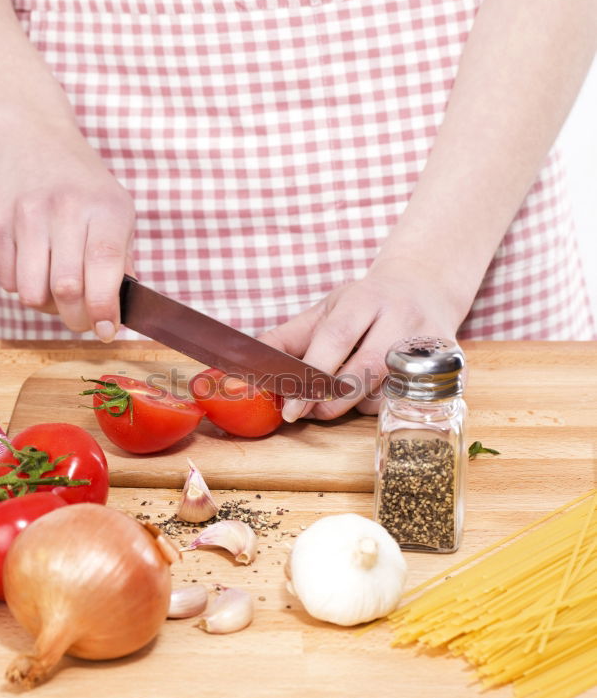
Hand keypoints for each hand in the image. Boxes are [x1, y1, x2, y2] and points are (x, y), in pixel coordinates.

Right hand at [0, 118, 135, 340]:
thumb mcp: (117, 210)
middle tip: (82, 320)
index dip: (104, 309)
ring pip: (33, 293)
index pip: (104, 268)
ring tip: (56, 290)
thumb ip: (121, 261)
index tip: (106, 331)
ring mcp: (25, 213)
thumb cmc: (82, 183)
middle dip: (76, 318)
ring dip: (47, 306)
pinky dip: (23, 285)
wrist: (33, 136)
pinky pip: (8, 281)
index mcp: (105, 208)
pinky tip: (34, 265)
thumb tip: (117, 313)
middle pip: (67, 289)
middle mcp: (65, 208)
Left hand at [260, 255, 467, 420]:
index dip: (311, 377)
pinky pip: (413, 403)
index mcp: (365, 299)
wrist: (425, 286)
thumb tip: (244, 366)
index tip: (290, 408)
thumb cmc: (366, 305)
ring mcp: (431, 342)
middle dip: (333, 401)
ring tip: (352, 391)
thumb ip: (285, 339)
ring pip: (389, 393)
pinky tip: (382, 393)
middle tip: (313, 411)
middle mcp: (402, 317)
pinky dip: (389, 408)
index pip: (335, 339)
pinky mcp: (454, 365)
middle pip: (365, 371)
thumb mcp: (325, 311)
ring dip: (360, 405)